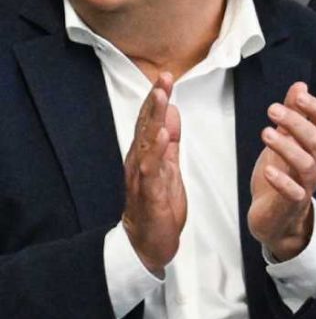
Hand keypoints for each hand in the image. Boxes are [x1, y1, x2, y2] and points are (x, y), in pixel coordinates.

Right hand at [120, 75, 185, 275]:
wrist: (147, 241)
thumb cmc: (158, 204)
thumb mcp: (169, 167)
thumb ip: (170, 142)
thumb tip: (173, 114)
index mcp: (146, 155)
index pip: (151, 121)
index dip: (157, 98)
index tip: (166, 76)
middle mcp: (140, 161)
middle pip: (146, 126)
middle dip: (155, 100)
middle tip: (163, 77)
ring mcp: (142, 177)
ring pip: (146, 142)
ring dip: (154, 119)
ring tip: (162, 98)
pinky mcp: (149, 193)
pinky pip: (151, 169)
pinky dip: (156, 152)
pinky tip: (163, 136)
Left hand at [247, 82, 315, 262]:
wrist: (274, 218)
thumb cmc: (280, 176)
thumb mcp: (284, 140)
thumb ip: (293, 114)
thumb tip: (300, 85)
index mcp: (314, 148)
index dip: (315, 108)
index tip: (298, 95)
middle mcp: (315, 164)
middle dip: (296, 122)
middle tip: (271, 110)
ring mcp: (305, 185)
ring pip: (307, 164)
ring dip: (287, 147)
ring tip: (265, 133)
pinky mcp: (292, 204)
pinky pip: (294, 193)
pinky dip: (282, 181)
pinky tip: (267, 170)